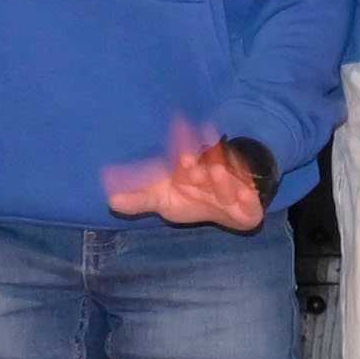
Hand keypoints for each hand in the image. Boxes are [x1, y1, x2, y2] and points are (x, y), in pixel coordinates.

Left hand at [103, 116, 274, 228]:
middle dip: (195, 164)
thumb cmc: (195, 199)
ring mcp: (231, 186)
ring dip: (220, 177)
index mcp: (189, 170)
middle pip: (203, 165)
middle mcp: (211, 173)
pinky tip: (245, 193)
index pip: (182, 158)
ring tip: (214, 172)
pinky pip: (250, 199)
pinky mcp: (249, 202)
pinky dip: (247, 195)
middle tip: (186, 160)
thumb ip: (141, 200)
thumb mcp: (164, 201)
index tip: (169, 149)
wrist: (231, 209)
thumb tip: (110, 200)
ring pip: (225, 180)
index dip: (176, 153)